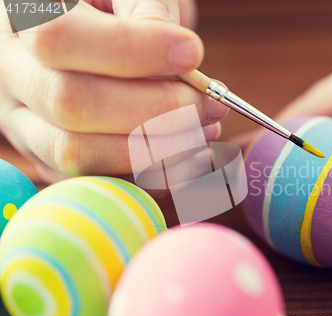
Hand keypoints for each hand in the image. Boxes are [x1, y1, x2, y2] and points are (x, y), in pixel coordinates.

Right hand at [0, 0, 227, 183]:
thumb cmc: (115, 8)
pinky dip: (151, 177)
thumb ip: (146, 8)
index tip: (193, 52)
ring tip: (205, 131)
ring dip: (156, 151)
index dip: (134, 51)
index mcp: (23, 18)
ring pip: (77, 154)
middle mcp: (12, 76)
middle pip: (72, 105)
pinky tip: (190, 158)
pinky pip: (97, 182)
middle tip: (211, 105)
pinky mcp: (53, 159)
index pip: (62, 38)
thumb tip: (181, 54)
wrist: (90, 34)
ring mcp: (26, 125)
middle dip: (157, 110)